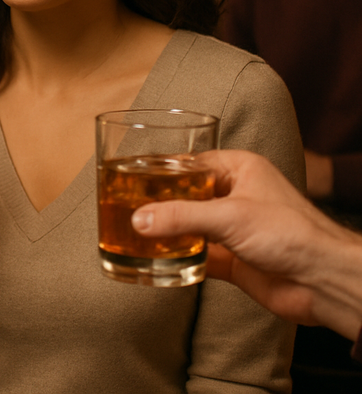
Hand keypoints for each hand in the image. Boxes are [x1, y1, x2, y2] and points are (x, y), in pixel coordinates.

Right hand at [131, 149, 361, 339]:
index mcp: (238, 169)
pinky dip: (178, 257)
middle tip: (125, 204)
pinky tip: (155, 259)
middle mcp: (234, 195)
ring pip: (189, 225)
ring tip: (132, 231)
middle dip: (158, 202)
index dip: (161, 170)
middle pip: (185, 195)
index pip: (190, 164)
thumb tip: (139, 219)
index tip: (131, 176)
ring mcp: (232, 228)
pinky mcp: (232, 258)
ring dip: (166, 231)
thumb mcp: (229, 216)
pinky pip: (197, 254)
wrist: (322, 282)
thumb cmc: (291, 233)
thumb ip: (181, 217)